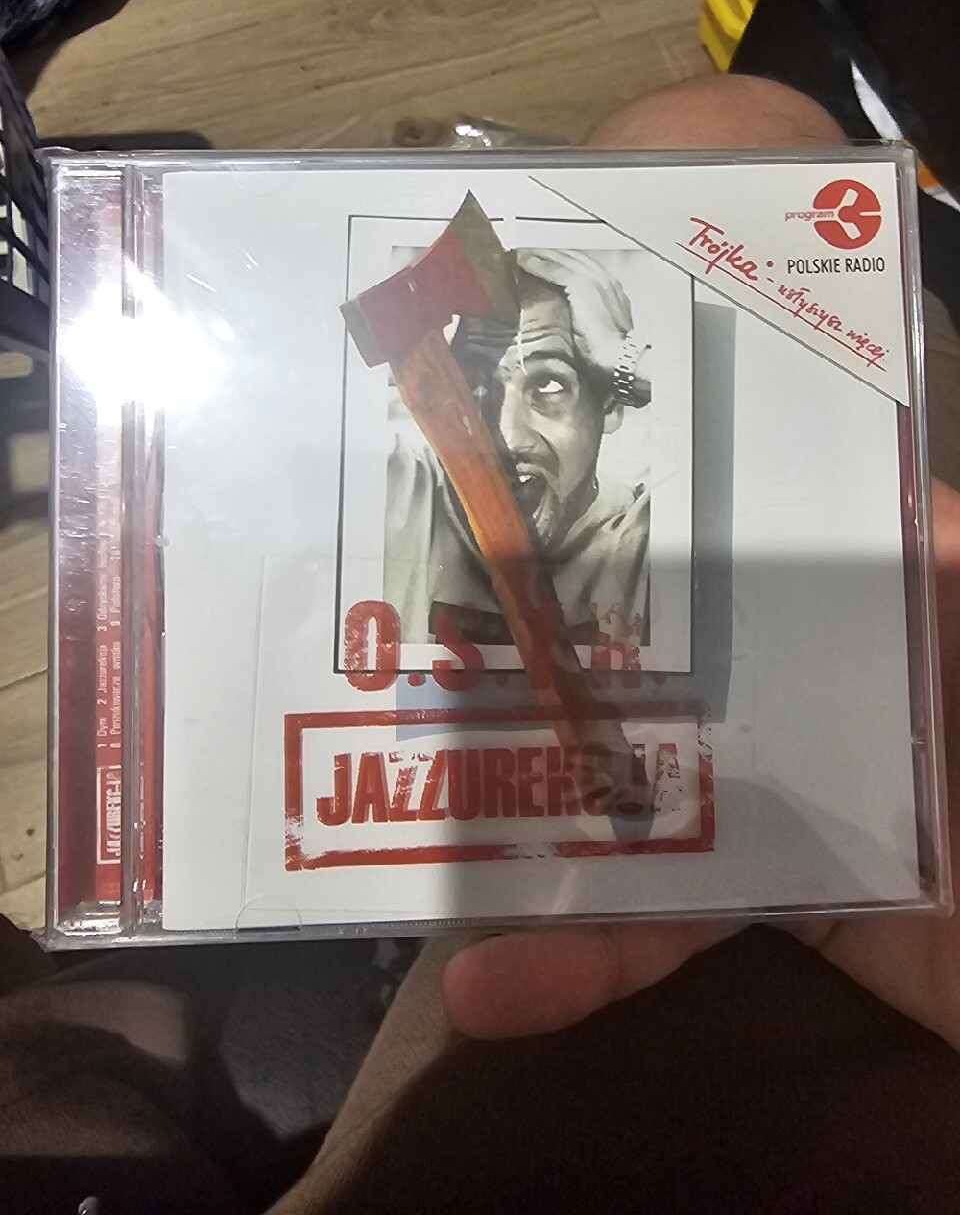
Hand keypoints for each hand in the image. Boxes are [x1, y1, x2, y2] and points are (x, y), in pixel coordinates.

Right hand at [444, 480, 959, 1040]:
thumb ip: (958, 563)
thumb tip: (895, 482)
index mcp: (872, 619)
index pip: (742, 560)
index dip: (641, 536)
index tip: (528, 512)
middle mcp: (817, 696)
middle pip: (664, 674)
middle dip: (545, 671)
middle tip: (425, 661)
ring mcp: (793, 804)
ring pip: (642, 807)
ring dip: (531, 846)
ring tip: (421, 865)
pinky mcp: (785, 906)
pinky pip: (673, 926)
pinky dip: (589, 959)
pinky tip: (494, 985)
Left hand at [514, 248, 635, 380]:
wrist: (618, 355)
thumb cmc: (608, 352)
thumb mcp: (598, 328)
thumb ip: (586, 316)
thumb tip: (568, 316)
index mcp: (611, 290)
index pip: (583, 268)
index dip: (563, 262)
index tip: (546, 260)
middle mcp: (605, 279)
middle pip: (573, 258)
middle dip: (551, 253)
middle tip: (530, 250)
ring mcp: (596, 279)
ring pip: (563, 259)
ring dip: (541, 254)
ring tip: (522, 252)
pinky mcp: (583, 285)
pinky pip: (556, 270)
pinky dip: (539, 265)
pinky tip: (524, 262)